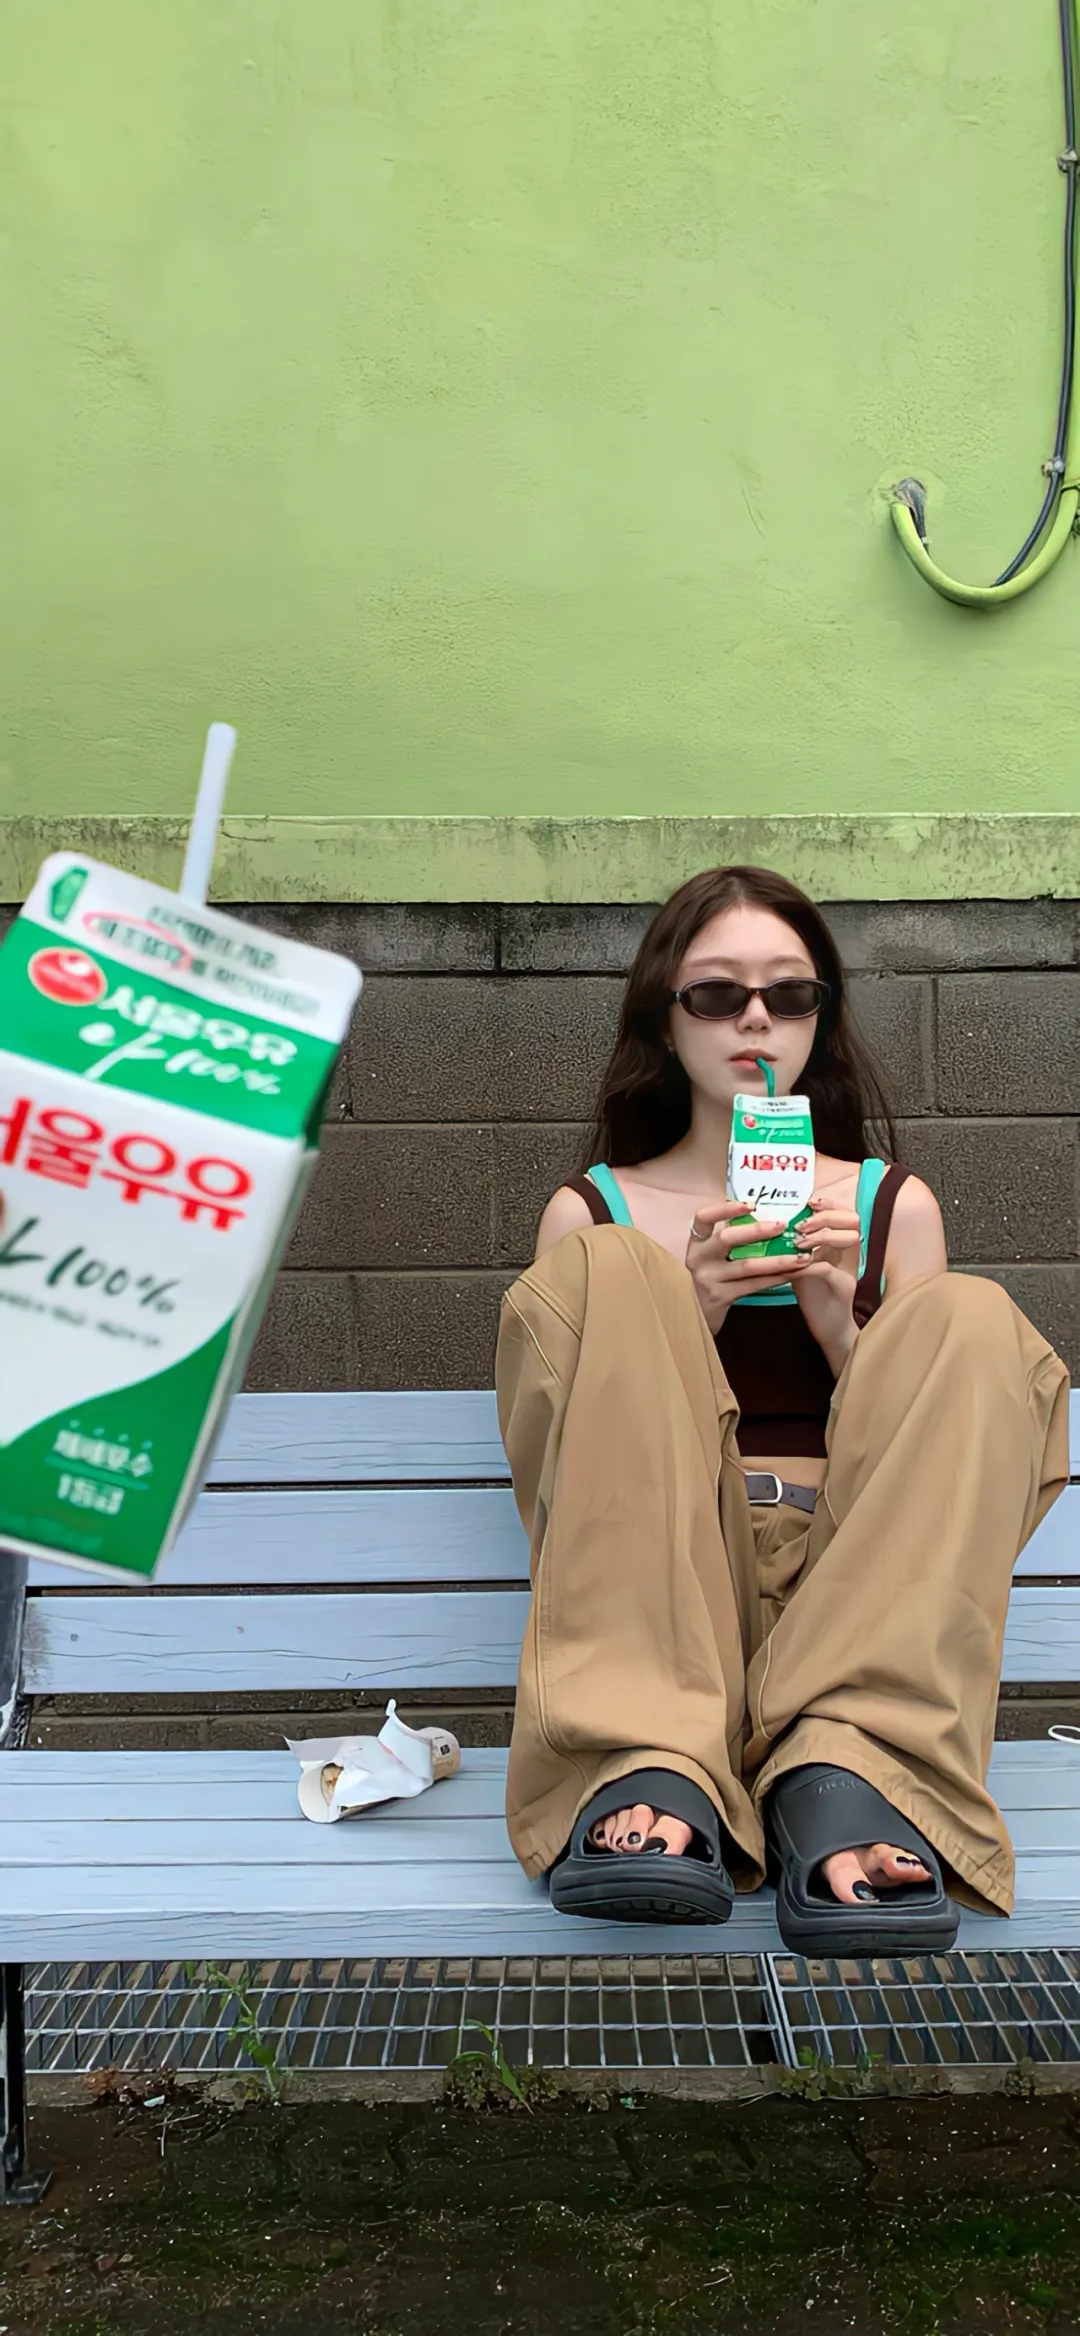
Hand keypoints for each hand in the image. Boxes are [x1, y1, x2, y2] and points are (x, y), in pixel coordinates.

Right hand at [683, 1200, 810, 1334]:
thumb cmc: (712, 1272)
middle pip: (726, 1238)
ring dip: (776, 1260)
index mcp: (697, 1241)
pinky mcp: (720, 1296)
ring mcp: (709, 1278)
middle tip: (783, 1225)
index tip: (750, 1205)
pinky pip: (752, 1285)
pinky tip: (791, 1274)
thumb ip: (731, 1234)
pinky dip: (773, 1278)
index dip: (725, 1209)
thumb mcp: (712, 1252)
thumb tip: (766, 1211)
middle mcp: (699, 1258)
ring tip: (801, 1256)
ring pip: (746, 1266)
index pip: (703, 1218)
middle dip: (757, 1230)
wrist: (696, 1310)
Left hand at [790, 1195, 862, 1371]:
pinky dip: (806, 1264)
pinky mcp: (843, 1288)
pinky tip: (788, 1267)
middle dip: (825, 1217)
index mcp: (843, 1246)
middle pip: (852, 1220)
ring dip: (820, 1237)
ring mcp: (850, 1271)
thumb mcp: (804, 1264)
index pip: (847, 1213)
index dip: (830, 1204)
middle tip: (801, 1226)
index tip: (809, 1202)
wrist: (827, 1329)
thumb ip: (798, 1245)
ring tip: (797, 1243)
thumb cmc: (814, 1295)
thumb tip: (775, 1224)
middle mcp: (851, 1255)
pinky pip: (826, 1268)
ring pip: (847, 1240)